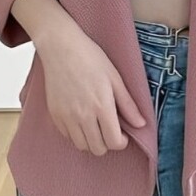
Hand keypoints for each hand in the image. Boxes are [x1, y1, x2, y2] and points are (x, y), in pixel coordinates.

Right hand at [37, 30, 146, 155]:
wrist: (61, 47)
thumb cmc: (90, 58)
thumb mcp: (115, 78)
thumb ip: (128, 104)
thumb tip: (141, 124)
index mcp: (101, 106)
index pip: (114, 142)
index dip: (122, 142)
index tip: (123, 133)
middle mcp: (83, 115)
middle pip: (98, 148)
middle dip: (108, 143)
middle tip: (110, 129)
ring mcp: (66, 116)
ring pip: (81, 146)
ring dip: (91, 140)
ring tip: (96, 125)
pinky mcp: (54, 114)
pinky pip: (67, 136)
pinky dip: (76, 133)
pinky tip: (81, 119)